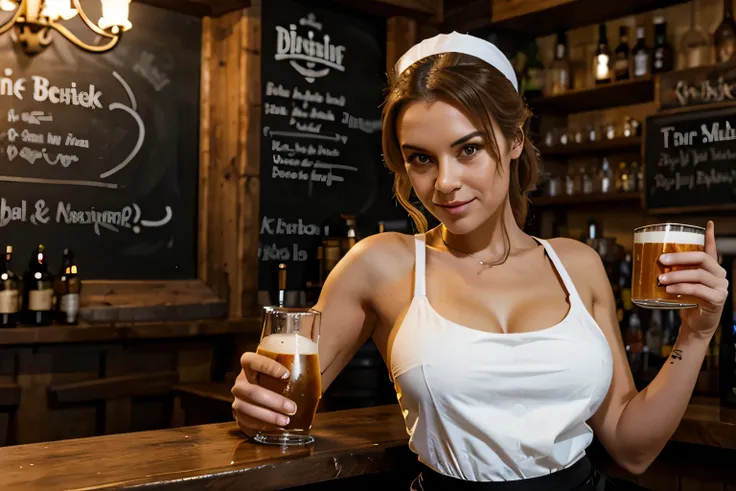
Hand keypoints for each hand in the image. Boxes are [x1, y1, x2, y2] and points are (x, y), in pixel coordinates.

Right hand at [231, 352, 296, 438]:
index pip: (252, 361)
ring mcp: (237, 398)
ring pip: (248, 407)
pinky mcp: (238, 414)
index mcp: (249, 365)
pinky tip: (277, 426)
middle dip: (274, 401)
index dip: (267, 366)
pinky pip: (247, 420)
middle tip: (292, 408)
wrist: (259, 397)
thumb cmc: (275, 379)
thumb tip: (314, 360)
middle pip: (252, 391)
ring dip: (269, 415)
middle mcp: (240, 381)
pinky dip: (263, 424)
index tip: (286, 374)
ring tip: (286, 420)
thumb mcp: (281, 369)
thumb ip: (292, 365)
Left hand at [658, 221, 727, 338]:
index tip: (708, 223)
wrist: (696, 324)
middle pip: (701, 258)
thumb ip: (675, 272)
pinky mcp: (717, 299)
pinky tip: (669, 290)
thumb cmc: (687, 301)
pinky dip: (682, 288)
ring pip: (698, 275)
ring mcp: (720, 286)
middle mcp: (719, 274)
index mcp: (712, 268)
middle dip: (679, 257)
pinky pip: (698, 290)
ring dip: (676, 275)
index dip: (710, 236)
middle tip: (661, 260)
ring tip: (660, 279)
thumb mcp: (681, 283)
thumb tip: (653, 262)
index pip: (711, 249)